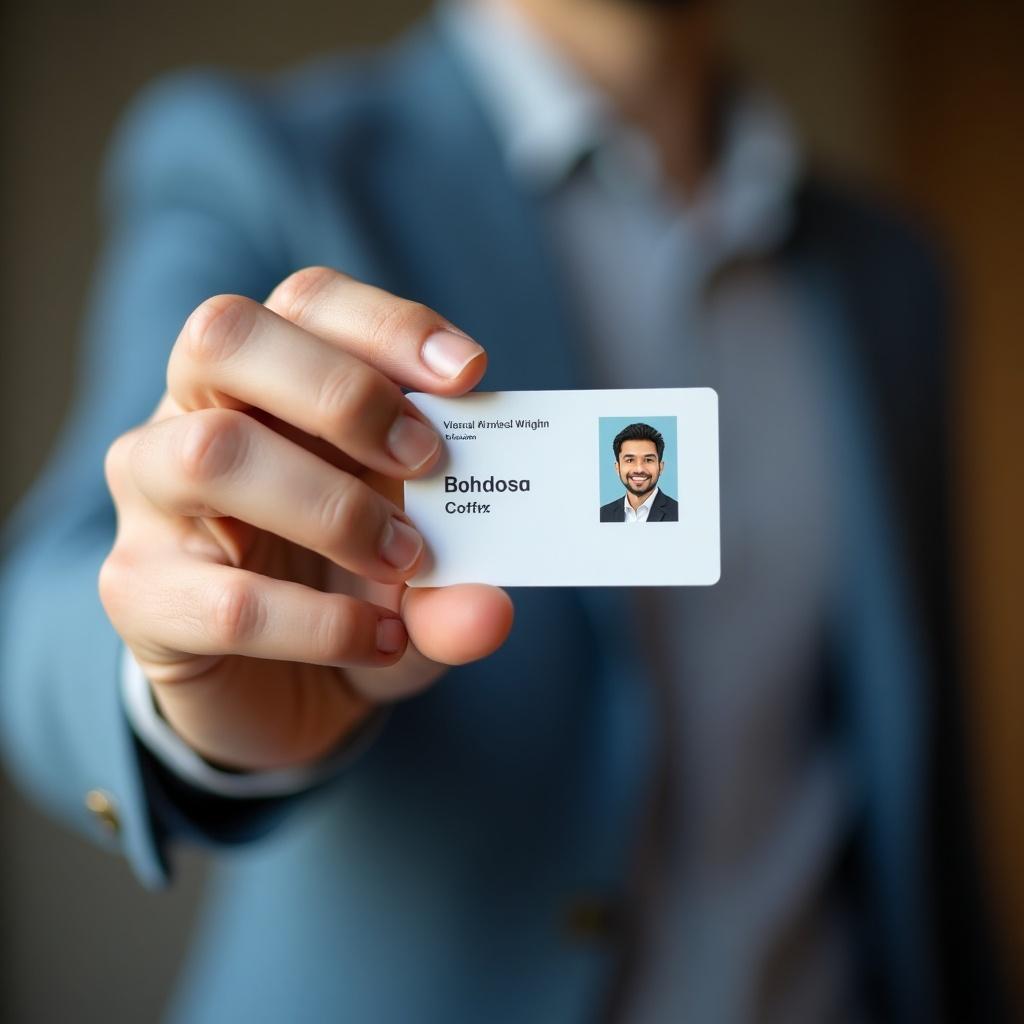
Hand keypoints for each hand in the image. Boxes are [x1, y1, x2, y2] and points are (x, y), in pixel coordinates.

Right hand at [99, 267, 513, 770]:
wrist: (286, 687)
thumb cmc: (354, 592)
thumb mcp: (424, 577)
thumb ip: (460, 583)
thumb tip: (490, 609)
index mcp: (270, 381)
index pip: (308, 304)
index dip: (386, 326)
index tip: (468, 374)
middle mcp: (193, 417)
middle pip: (228, 338)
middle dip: (342, 391)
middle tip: (425, 457)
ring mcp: (153, 501)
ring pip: (209, 452)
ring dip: (331, 506)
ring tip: (406, 559)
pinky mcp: (141, 593)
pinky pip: (223, 599)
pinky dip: (320, 625)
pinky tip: (379, 642)